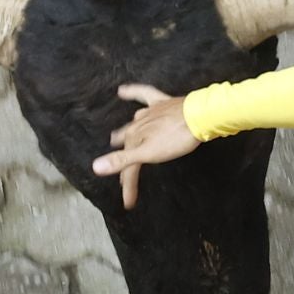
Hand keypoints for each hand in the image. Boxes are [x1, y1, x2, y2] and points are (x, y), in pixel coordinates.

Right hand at [91, 83, 200, 210]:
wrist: (198, 117)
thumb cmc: (176, 138)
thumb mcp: (148, 154)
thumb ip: (122, 160)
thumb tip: (95, 166)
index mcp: (134, 137)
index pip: (128, 165)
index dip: (128, 184)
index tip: (128, 201)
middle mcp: (138, 123)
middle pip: (128, 145)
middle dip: (125, 161)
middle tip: (123, 176)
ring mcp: (149, 112)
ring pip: (133, 124)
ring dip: (126, 134)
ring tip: (116, 139)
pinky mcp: (161, 102)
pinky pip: (142, 94)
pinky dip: (131, 92)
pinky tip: (122, 91)